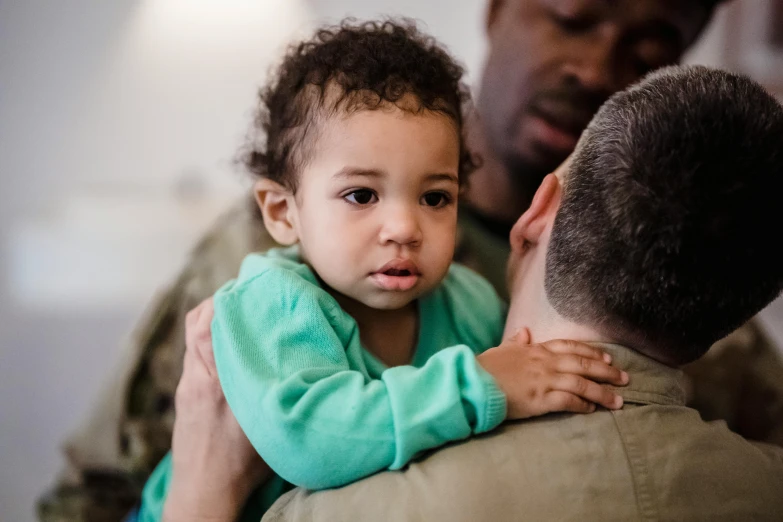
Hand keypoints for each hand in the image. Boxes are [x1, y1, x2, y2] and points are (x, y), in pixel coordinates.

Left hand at [163, 298, 272, 521]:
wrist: (204, 493)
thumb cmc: (241, 464)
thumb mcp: (268, 421)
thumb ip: (276, 384)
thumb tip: (300, 353)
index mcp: (215, 380)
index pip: (208, 324)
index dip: (227, 300)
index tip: (250, 287)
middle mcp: (195, 378)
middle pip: (196, 323)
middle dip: (220, 302)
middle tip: (248, 293)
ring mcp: (187, 387)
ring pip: (194, 339)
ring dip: (215, 321)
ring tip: (244, 314)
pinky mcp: (186, 397)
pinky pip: (195, 356)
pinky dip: (211, 341)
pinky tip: (234, 347)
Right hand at [477, 329, 627, 419]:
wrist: (472, 383)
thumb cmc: (485, 367)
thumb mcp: (502, 349)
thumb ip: (516, 341)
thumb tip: (524, 331)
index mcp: (536, 350)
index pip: (571, 347)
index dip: (592, 351)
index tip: (608, 357)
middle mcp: (545, 363)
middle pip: (583, 364)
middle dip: (607, 371)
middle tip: (625, 378)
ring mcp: (543, 380)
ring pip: (581, 383)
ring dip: (602, 393)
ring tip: (618, 401)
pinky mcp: (540, 399)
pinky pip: (568, 401)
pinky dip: (582, 405)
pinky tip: (592, 410)